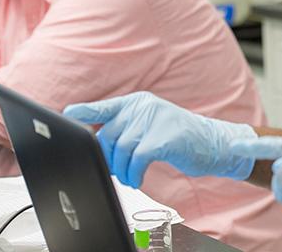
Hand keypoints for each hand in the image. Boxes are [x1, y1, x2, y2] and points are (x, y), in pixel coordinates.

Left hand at [64, 92, 256, 187]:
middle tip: (115, 172)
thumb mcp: (151, 125)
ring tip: (128, 177)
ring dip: (120, 170)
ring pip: (120, 149)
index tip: (67, 115)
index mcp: (137, 102)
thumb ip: (126, 128)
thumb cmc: (178, 138)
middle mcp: (144, 106)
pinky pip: (137, 159)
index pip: (103, 107)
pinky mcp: (165, 137)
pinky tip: (137, 178)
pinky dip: (133, 173)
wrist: (214, 143)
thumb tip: (96, 146)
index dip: (83, 112)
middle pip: (107, 135)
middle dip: (106, 159)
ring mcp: (155, 119)